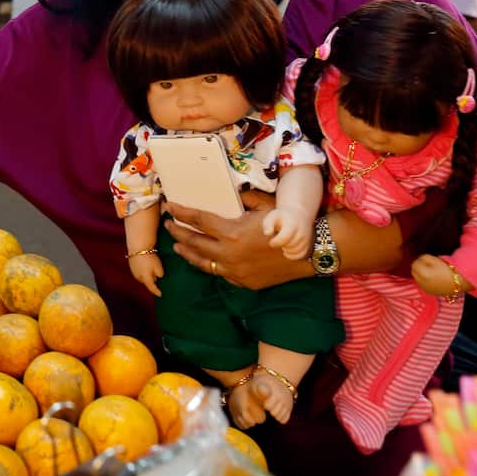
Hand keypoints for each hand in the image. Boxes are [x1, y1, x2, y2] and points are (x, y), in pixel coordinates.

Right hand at [128, 252, 163, 296]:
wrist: (138, 247)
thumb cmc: (149, 258)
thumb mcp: (158, 267)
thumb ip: (159, 274)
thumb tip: (158, 277)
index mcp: (145, 279)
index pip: (152, 288)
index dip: (156, 292)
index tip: (160, 295)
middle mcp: (138, 277)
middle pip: (146, 282)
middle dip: (151, 282)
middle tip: (157, 280)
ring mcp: (133, 271)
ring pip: (142, 276)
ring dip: (146, 275)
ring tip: (151, 271)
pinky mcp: (131, 265)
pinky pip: (138, 270)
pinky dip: (142, 270)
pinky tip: (145, 265)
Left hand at [163, 191, 309, 289]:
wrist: (308, 253)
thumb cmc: (286, 225)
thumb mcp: (264, 206)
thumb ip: (245, 199)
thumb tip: (232, 193)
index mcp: (232, 232)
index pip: (198, 220)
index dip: (181, 213)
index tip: (169, 206)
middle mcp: (228, 254)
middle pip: (194, 243)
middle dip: (178, 233)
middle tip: (169, 226)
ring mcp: (235, 271)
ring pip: (203, 263)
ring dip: (187, 253)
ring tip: (177, 247)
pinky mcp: (243, 282)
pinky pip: (220, 274)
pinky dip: (210, 265)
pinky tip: (204, 260)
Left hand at [261, 206, 311, 259]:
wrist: (299, 213)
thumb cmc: (282, 217)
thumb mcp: (273, 216)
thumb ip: (267, 224)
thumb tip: (267, 234)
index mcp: (292, 224)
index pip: (285, 237)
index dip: (276, 242)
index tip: (271, 241)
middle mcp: (301, 232)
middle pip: (290, 245)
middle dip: (281, 245)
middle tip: (278, 240)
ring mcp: (306, 238)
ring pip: (296, 251)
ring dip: (287, 250)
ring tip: (283, 243)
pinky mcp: (307, 244)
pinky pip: (301, 254)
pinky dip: (293, 256)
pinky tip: (286, 252)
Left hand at [411, 254, 472, 297]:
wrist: (460, 282)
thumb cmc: (448, 269)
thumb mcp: (434, 259)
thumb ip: (423, 258)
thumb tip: (419, 261)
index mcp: (423, 274)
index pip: (414, 264)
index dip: (420, 260)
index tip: (428, 260)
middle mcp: (422, 283)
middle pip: (413, 272)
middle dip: (418, 267)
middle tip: (429, 265)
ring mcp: (425, 289)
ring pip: (416, 278)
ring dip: (420, 274)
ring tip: (431, 271)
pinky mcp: (429, 292)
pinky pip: (421, 284)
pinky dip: (424, 280)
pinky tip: (432, 278)